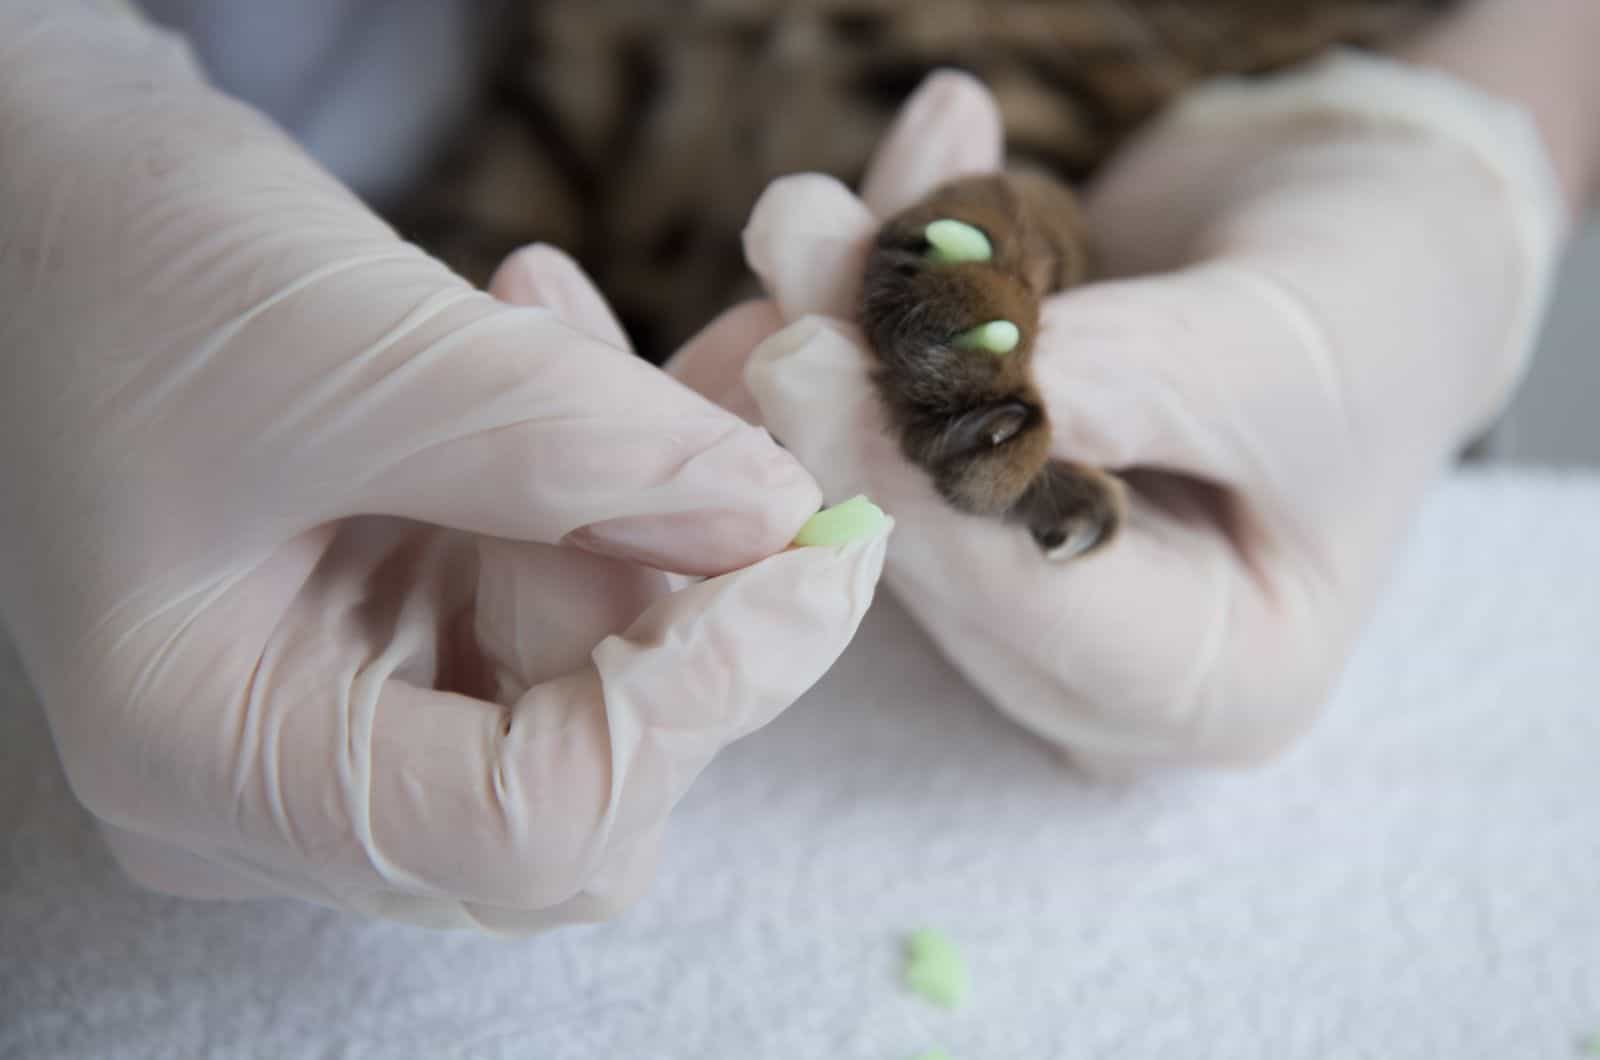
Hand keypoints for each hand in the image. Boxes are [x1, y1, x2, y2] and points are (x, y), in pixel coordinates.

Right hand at [0, 3, 887, 929]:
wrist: (52, 203)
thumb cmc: (125, 267)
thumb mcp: (346, 346)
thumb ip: (574, 443)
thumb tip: (779, 516)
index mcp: (211, 760)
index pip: (522, 826)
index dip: (698, 703)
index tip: (819, 556)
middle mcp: (279, 780)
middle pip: (578, 785)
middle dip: (677, 613)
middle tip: (694, 440)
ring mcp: (342, 713)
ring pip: (589, 688)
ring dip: (644, 521)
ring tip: (563, 336)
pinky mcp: (397, 635)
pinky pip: (563, 602)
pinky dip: (608, 492)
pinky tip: (561, 351)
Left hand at [673, 56, 1566, 769]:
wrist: (1368, 245)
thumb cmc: (1376, 311)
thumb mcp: (1287, 346)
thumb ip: (1136, 378)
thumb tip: (965, 377)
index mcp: (1213, 683)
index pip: (1036, 607)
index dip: (910, 485)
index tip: (806, 362)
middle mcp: (1099, 666)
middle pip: (936, 545)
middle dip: (851, 389)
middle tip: (792, 243)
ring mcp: (1028, 588)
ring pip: (890, 472)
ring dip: (844, 329)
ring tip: (810, 211)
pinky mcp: (974, 506)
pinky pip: (891, 415)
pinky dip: (877, 304)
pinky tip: (871, 199)